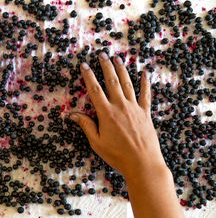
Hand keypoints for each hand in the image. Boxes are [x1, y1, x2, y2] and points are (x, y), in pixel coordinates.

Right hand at [69, 52, 165, 179]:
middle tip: (102, 55)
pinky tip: (145, 73)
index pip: (95, 90)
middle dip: (106, 67)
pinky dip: (145, 83)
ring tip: (118, 59)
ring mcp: (135, 108)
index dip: (89, 76)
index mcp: (106, 113)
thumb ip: (86, 125)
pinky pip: (145, 95)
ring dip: (122, 70)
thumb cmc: (117, 155)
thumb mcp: (97, 142)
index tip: (84, 65)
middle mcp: (120, 106)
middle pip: (112, 82)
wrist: (143, 163)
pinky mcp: (145, 113)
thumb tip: (71, 114)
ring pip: (127, 84)